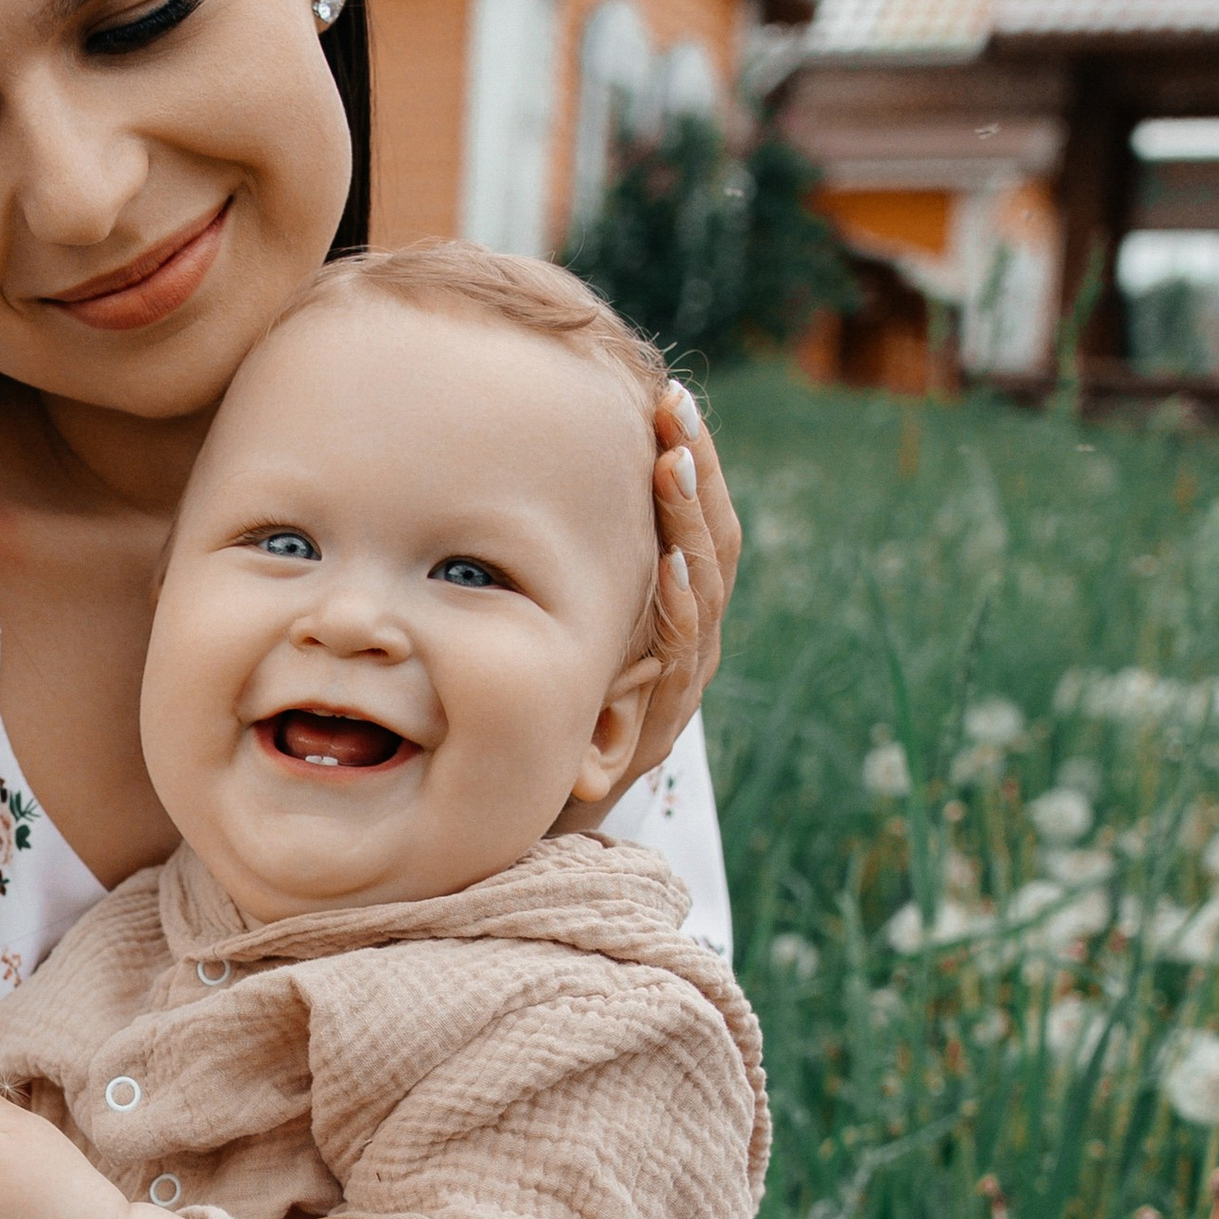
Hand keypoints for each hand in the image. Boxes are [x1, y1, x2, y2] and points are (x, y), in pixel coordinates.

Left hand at [559, 380, 740, 823]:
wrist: (507, 821)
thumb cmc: (525, 715)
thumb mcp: (541, 630)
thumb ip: (550, 571)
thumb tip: (518, 464)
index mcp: (665, 615)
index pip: (694, 526)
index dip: (690, 463)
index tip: (669, 397)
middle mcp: (681, 647)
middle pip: (711, 548)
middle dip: (696, 475)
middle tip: (676, 410)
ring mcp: (671, 691)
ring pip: (704, 596)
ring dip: (689, 526)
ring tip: (674, 465)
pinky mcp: (650, 735)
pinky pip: (680, 662)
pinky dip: (680, 608)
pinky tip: (673, 564)